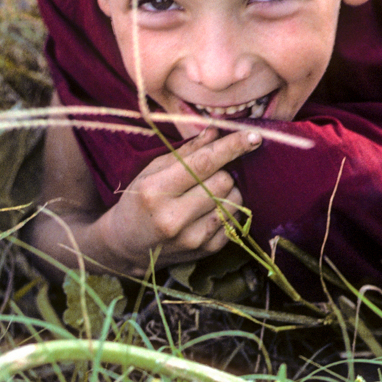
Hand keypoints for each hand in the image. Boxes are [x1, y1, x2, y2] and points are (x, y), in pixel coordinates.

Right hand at [98, 127, 260, 273]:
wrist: (126, 246)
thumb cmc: (140, 200)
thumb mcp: (153, 170)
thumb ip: (187, 151)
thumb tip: (216, 131)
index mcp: (156, 191)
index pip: (204, 163)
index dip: (232, 146)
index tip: (255, 136)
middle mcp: (174, 218)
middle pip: (224, 181)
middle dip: (222, 171)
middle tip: (207, 174)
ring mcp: (192, 238)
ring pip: (234, 200)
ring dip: (227, 191)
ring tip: (206, 193)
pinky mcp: (207, 250)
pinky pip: (235, 219)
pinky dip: (227, 209)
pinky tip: (208, 210)